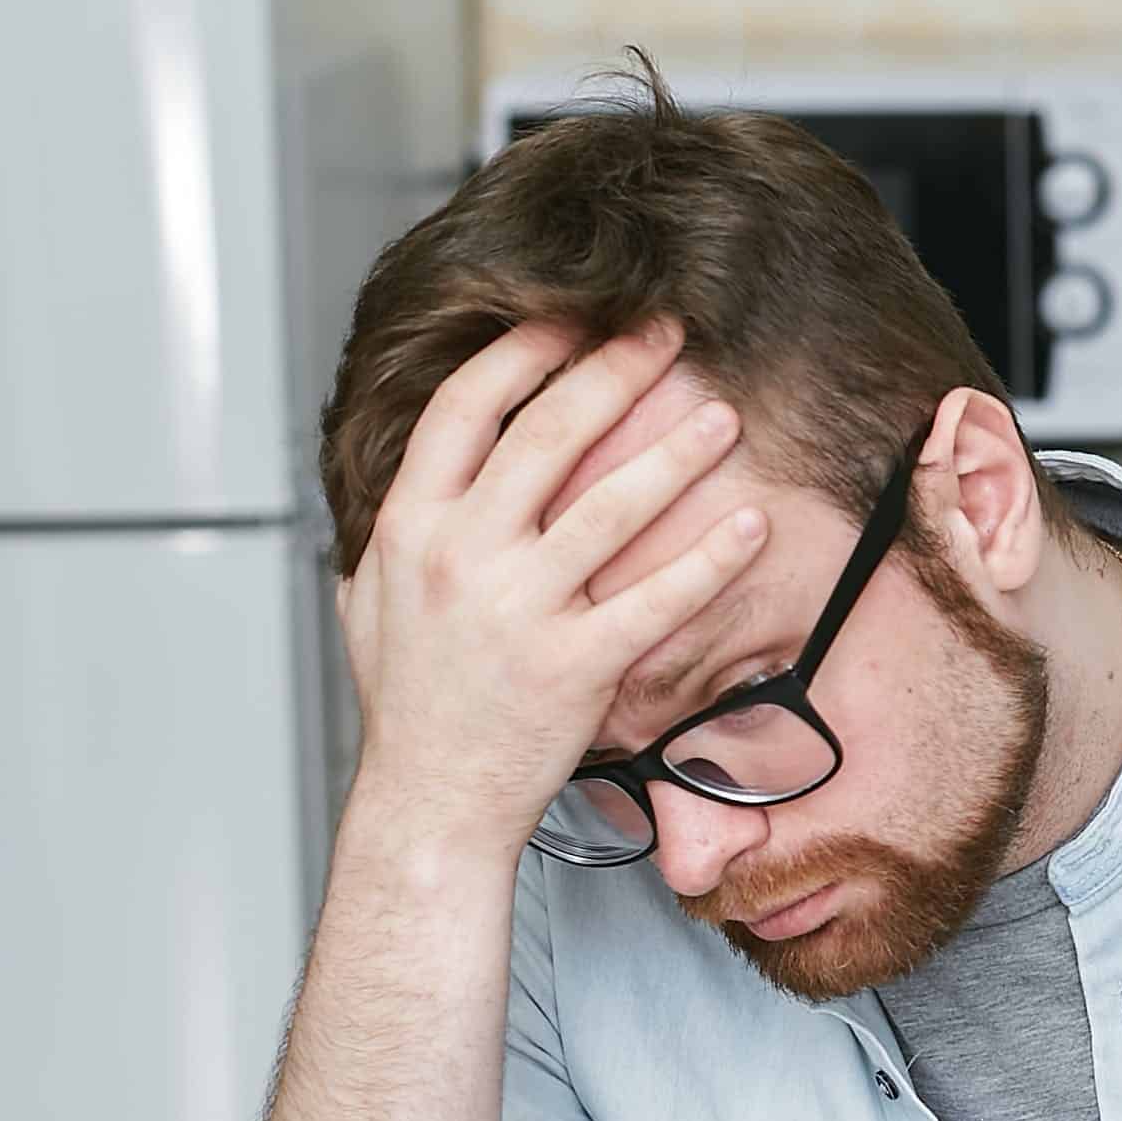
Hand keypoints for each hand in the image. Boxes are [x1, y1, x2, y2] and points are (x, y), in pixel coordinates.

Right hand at [337, 318, 767, 859]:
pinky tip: (751, 525)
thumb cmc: (409, 705)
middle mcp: (462, 556)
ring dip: (674, 453)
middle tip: (665, 333)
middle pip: (545, 435)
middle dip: (612, 372)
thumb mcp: (370, 602)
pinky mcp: (577, 665)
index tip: (570, 319)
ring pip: (608, 507)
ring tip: (722, 414)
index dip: (521, 353)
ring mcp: (520, 610)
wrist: (430, 801)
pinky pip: (657, 599)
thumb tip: (408, 476)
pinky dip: (709, 559)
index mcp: (410, 528)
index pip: (464, 410)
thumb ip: (390, 533)